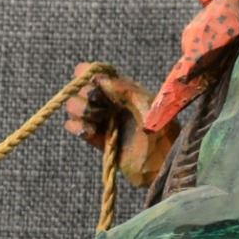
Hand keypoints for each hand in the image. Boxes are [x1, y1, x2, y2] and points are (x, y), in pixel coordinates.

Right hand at [65, 61, 177, 188]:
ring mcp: (104, 122)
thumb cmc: (162, 133)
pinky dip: (76, 126)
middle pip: (82, 90)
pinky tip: (88, 130)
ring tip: (96, 120)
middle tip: (99, 105)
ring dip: (80, 110)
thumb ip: (124, 90)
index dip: (88, 73)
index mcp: (125, 91)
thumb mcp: (148, 105)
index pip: (98, 75)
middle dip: (85, 94)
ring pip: (76, 108)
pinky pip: (76, 128)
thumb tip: (98, 78)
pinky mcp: (98, 140)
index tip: (86, 78)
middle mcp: (112, 104)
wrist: (163, 165)